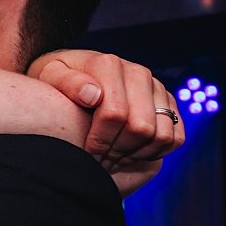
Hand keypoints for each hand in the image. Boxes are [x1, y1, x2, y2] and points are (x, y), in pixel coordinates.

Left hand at [29, 49, 185, 176]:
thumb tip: (93, 95)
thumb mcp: (49, 77)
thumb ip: (66, 83)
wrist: (75, 79)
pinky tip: (130, 153)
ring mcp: (157, 88)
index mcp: (109, 64)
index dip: (99, 141)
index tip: (85, 152)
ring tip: (112, 158)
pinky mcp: (169, 104)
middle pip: (141, 127)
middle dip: (117, 151)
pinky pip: (175, 137)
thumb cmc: (56, 82)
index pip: (115, 114)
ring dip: (136, 154)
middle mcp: (138, 73)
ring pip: (161, 134)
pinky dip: (155, 152)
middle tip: (99, 161)